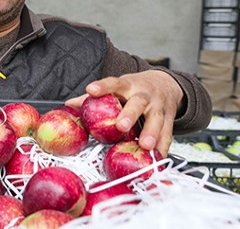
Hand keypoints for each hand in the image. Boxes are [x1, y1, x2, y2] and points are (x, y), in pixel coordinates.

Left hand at [65, 70, 182, 156]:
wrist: (166, 84)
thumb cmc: (134, 88)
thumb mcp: (117, 88)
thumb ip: (95, 96)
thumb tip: (69, 104)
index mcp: (128, 84)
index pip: (113, 83)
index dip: (102, 86)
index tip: (90, 90)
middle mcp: (144, 94)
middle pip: (138, 102)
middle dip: (130, 114)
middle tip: (121, 126)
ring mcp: (159, 106)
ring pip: (156, 119)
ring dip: (152, 133)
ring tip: (145, 145)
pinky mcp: (170, 118)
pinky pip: (168, 134)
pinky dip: (164, 146)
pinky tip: (158, 157)